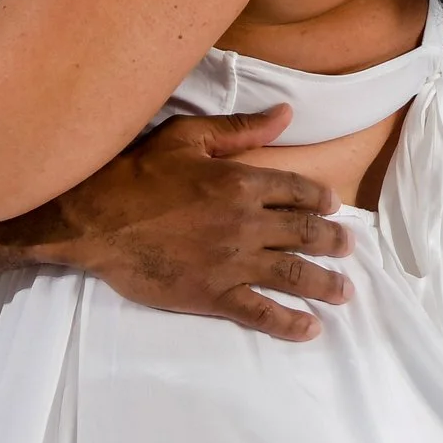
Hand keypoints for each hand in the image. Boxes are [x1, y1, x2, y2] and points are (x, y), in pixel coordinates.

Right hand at [0, 106, 356, 340]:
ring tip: (344, 291)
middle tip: (349, 249)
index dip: (321, 199)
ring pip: (294, 275)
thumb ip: (241, 128)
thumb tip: (286, 114)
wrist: (93, 221)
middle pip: (306, 234)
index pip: (298, 191)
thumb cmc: (136, 173)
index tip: (333, 207)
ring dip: (325, 284)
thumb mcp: (187, 137)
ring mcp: (232, 263)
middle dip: (334, 242)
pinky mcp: (213, 295)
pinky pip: (261, 312)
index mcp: (242, 182)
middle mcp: (246, 223)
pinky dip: (290, 322)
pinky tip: (309, 327)